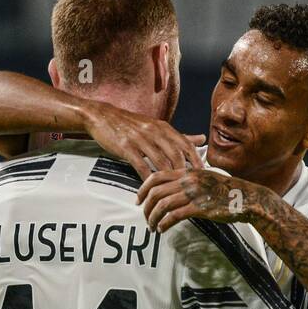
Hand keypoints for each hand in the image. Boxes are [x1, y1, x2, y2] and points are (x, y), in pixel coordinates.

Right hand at [81, 100, 202, 178]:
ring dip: (168, 178)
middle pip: (176, 155)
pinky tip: (151, 188)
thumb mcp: (157, 126)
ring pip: (160, 161)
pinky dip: (147, 178)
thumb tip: (202, 138)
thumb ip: (179, 136)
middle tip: (190, 188)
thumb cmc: (132, 124)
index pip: (187, 145)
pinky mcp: (126, 147)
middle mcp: (155, 132)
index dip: (197, 161)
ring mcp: (140, 139)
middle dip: (185, 173)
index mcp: (164, 127)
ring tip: (173, 192)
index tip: (204, 175)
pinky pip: (141, 165)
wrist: (103, 116)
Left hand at [137, 168, 272, 231]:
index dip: (143, 189)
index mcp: (188, 172)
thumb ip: (189, 180)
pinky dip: (165, 224)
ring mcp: (194, 194)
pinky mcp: (200, 208)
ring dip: (153, 218)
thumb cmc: (227, 191)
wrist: (247, 198)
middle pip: (156, 192)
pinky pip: (175, 216)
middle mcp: (188, 181)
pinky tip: (163, 230)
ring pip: (163, 205)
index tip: (139, 200)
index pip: (156, 176)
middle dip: (146, 207)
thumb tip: (172, 189)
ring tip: (153, 227)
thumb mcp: (206, 178)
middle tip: (145, 218)